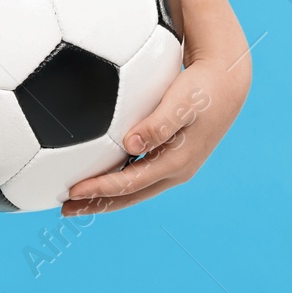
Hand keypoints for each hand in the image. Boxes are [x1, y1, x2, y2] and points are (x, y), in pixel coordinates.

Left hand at [60, 53, 248, 216]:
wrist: (226, 82)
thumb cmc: (201, 88)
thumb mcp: (181, 103)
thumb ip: (157, 124)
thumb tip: (130, 144)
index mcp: (177, 163)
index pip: (131, 183)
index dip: (101, 189)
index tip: (72, 191)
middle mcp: (175, 170)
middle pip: (130, 195)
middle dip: (98, 204)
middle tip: (65, 210)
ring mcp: (173, 165)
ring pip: (133, 188)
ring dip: (105, 195)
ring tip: (75, 200)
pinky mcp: (170, 155)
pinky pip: (138, 174)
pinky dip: (116, 179)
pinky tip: (98, 175)